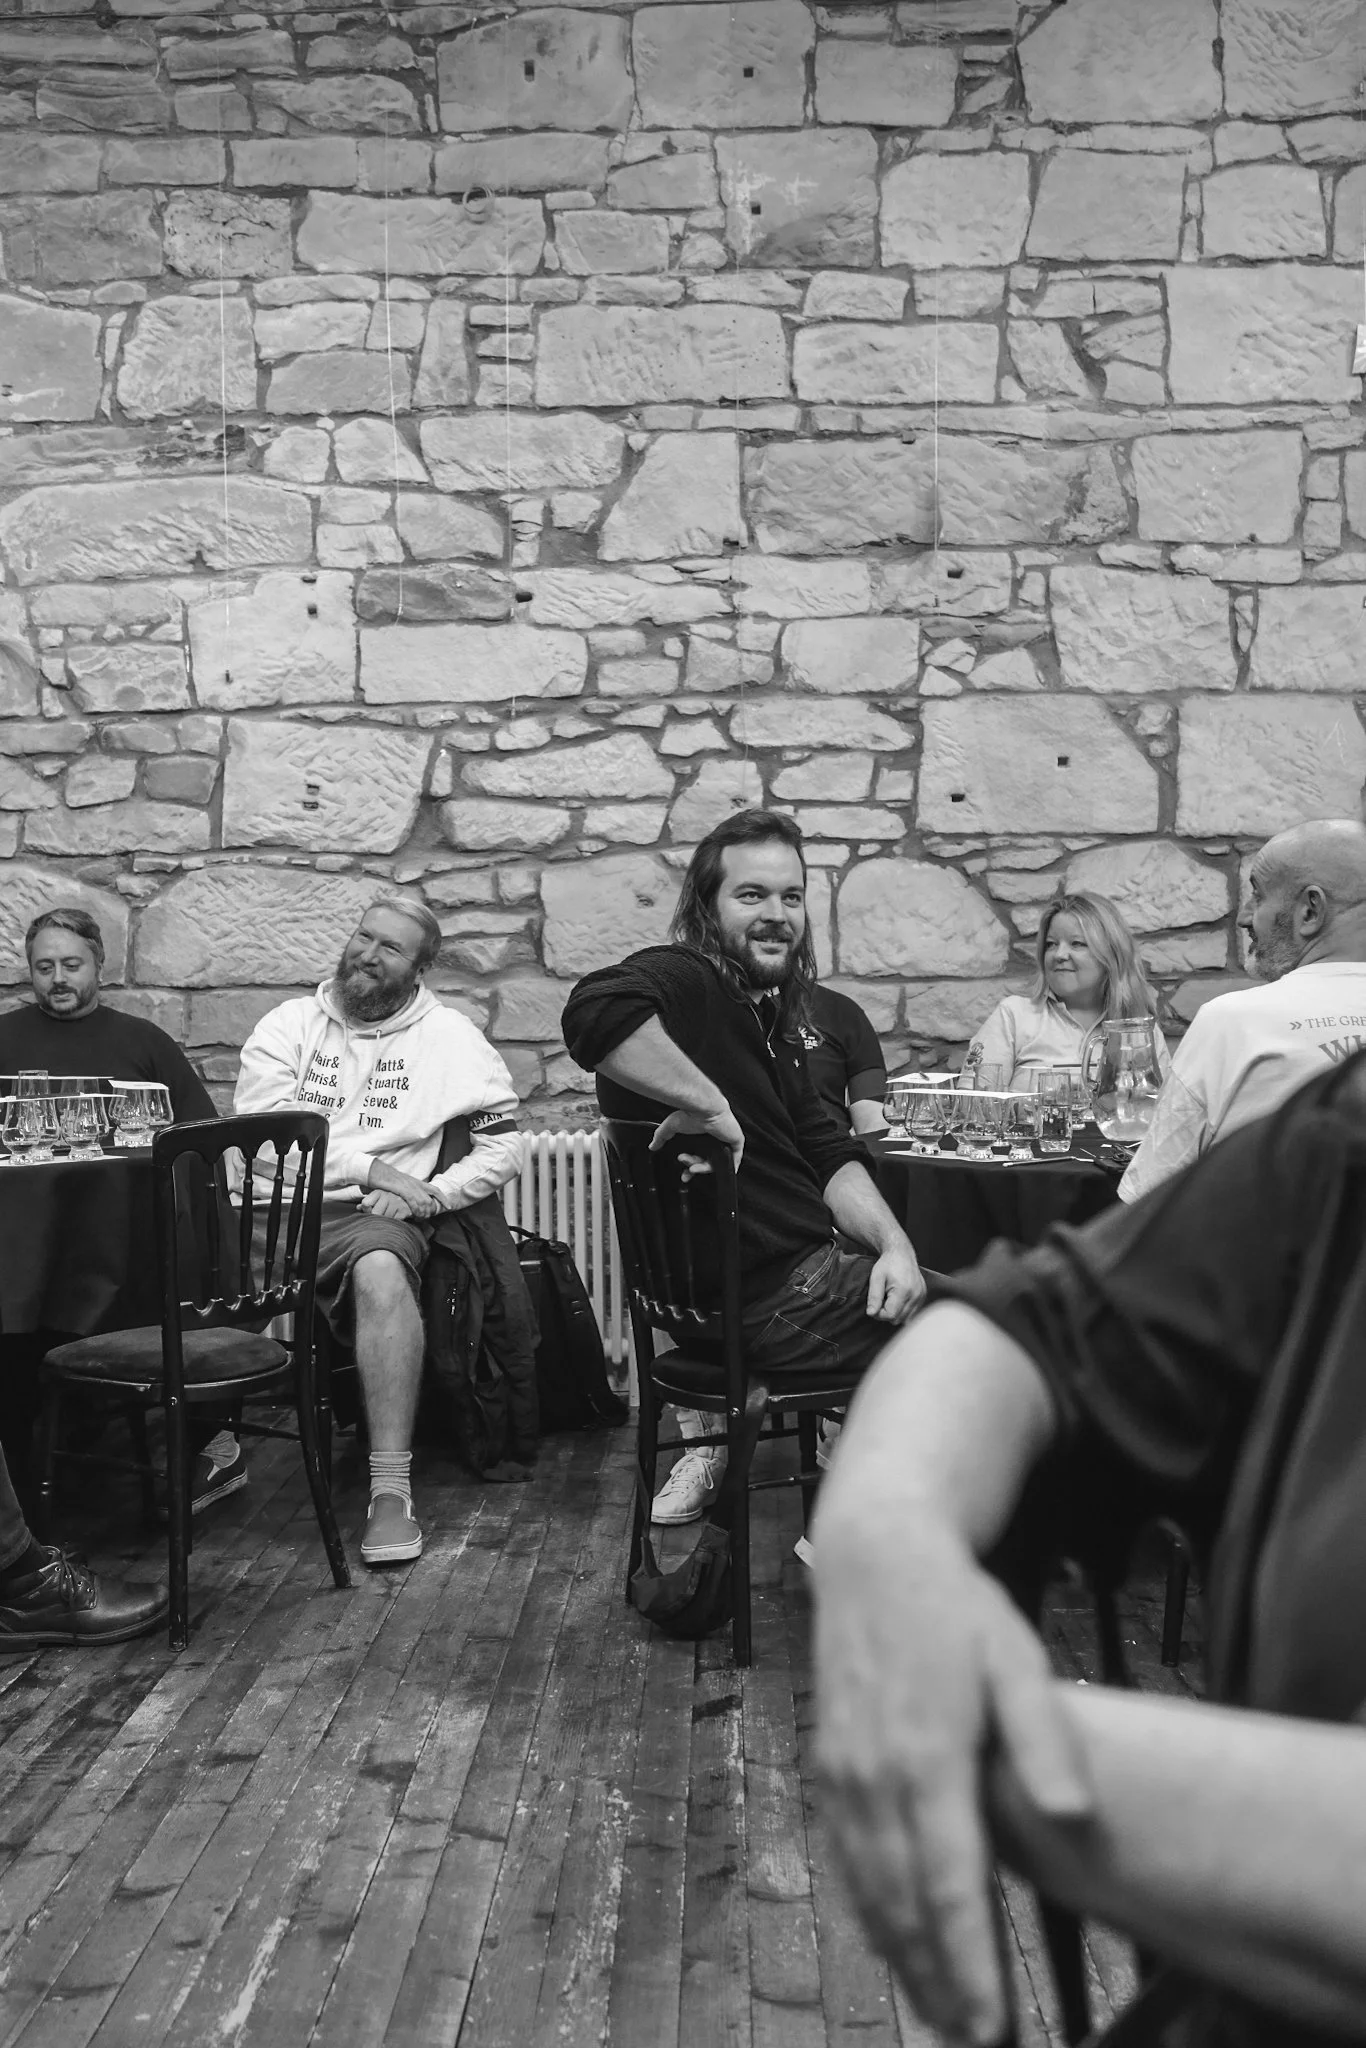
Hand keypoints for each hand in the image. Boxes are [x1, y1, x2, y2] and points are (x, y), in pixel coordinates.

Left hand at [361, 1189, 416, 1220]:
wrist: (413, 1200)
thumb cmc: (392, 1200)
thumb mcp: (380, 1198)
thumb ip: (368, 1203)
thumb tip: (357, 1207)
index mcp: (378, 1192)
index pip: (365, 1203)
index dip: (366, 1211)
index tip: (371, 1212)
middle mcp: (387, 1195)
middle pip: (375, 1213)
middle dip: (378, 1218)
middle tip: (382, 1218)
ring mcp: (396, 1202)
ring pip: (385, 1218)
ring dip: (387, 1221)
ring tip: (391, 1217)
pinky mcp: (404, 1209)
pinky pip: (395, 1220)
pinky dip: (396, 1222)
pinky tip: (398, 1218)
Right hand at [365, 1160, 441, 1218]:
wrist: (379, 1172)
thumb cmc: (389, 1180)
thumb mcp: (404, 1185)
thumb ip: (411, 1191)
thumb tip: (415, 1201)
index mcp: (418, 1182)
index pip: (435, 1190)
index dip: (443, 1199)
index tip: (449, 1207)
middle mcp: (417, 1184)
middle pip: (431, 1200)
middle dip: (431, 1211)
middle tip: (427, 1218)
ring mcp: (411, 1187)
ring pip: (424, 1203)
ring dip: (424, 1213)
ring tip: (420, 1219)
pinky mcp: (403, 1190)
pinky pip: (414, 1202)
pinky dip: (416, 1211)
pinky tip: (415, 1215)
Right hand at [649, 1103, 744, 1170]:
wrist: (704, 1108)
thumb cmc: (690, 1113)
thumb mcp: (671, 1127)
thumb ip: (661, 1136)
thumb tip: (652, 1146)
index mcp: (701, 1136)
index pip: (698, 1156)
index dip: (690, 1165)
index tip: (684, 1173)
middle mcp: (714, 1139)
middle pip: (707, 1162)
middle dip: (695, 1169)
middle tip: (687, 1169)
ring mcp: (726, 1141)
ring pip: (717, 1162)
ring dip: (704, 1169)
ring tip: (693, 1168)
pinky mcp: (736, 1142)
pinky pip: (734, 1159)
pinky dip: (727, 1166)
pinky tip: (715, 1170)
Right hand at [815, 1517, 1091, 2043]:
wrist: (875, 1559)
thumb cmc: (958, 1610)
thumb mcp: (1016, 1656)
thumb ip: (1043, 1737)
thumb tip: (1072, 1814)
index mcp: (930, 1756)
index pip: (950, 1883)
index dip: (969, 1961)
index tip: (992, 2024)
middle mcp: (877, 1777)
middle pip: (905, 1905)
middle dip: (939, 1982)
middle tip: (976, 2042)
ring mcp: (846, 1775)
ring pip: (871, 1892)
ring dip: (904, 1960)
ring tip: (941, 2017)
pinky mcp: (832, 1769)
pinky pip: (850, 1860)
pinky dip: (873, 1914)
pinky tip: (896, 1946)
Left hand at [865, 1240, 925, 1322]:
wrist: (901, 1253)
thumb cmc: (887, 1263)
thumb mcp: (876, 1278)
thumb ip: (874, 1297)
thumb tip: (871, 1314)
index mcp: (904, 1291)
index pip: (890, 1315)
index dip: (879, 1314)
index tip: (874, 1305)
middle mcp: (916, 1295)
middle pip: (898, 1319)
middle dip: (887, 1314)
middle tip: (881, 1300)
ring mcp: (921, 1296)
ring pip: (905, 1318)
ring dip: (895, 1313)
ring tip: (889, 1299)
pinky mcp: (922, 1296)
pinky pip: (912, 1312)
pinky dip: (903, 1309)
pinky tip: (897, 1298)